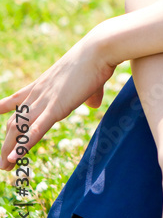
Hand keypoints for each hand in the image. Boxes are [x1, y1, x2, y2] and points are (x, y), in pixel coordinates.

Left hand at [0, 26, 115, 169]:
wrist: (99, 49)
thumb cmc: (97, 61)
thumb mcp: (90, 81)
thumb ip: (90, 95)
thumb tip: (94, 104)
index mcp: (44, 84)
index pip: (17, 98)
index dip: (3, 108)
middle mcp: (39, 93)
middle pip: (14, 121)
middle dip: (7, 143)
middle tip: (3, 162)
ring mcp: (45, 100)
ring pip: (19, 129)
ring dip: (9, 150)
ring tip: (4, 168)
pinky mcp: (56, 107)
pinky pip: (35, 130)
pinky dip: (23, 146)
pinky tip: (13, 158)